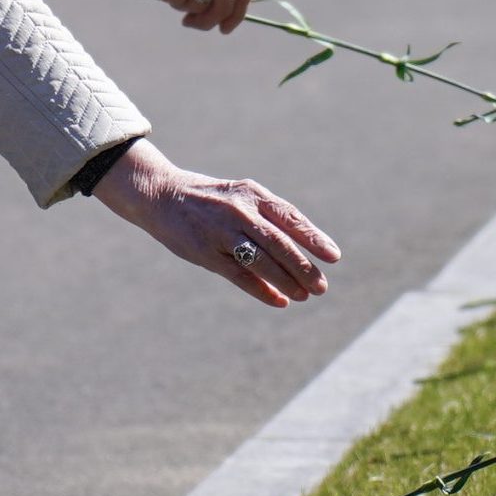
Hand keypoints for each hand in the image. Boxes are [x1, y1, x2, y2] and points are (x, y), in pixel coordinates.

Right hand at [94, 139, 340, 307]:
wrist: (161, 195)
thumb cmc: (210, 200)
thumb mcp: (240, 198)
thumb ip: (267, 220)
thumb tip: (301, 250)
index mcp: (252, 194)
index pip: (290, 218)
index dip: (314, 237)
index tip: (333, 256)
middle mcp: (240, 211)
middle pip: (280, 243)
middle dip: (303, 266)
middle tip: (322, 286)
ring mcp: (222, 231)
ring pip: (262, 261)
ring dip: (287, 281)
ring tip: (305, 295)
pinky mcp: (206, 252)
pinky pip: (239, 275)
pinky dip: (261, 290)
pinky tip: (279, 301)